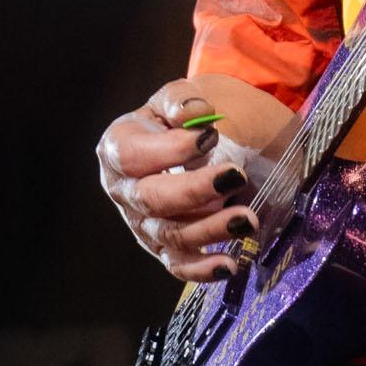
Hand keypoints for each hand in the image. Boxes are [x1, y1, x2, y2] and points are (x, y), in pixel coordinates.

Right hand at [97, 77, 296, 281]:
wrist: (203, 140)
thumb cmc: (187, 117)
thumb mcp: (181, 96)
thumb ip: (182, 100)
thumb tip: (193, 114)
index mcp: (119, 147)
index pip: (133, 155)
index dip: (169, 150)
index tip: (209, 137)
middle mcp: (124, 190)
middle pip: (150, 199)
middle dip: (194, 191)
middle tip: (235, 177)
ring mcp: (143, 224)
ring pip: (169, 235)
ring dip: (210, 230)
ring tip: (246, 220)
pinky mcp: (165, 248)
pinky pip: (179, 265)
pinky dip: (203, 269)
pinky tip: (229, 264)